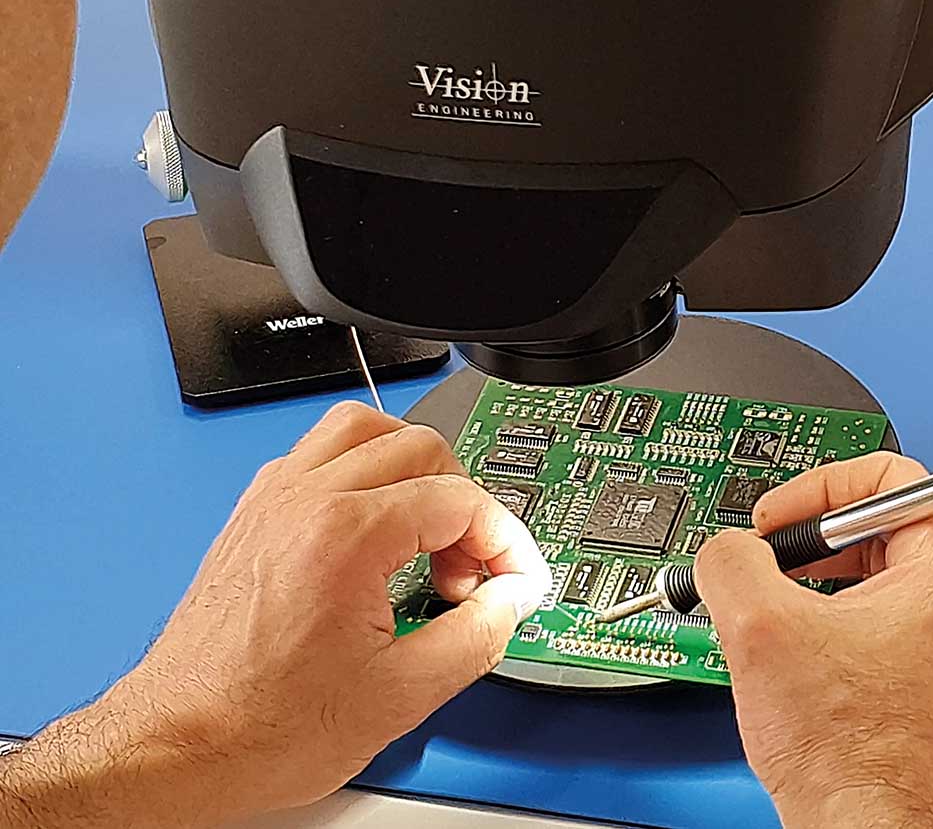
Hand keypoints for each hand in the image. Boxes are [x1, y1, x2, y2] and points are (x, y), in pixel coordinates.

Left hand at [0, 402, 549, 828]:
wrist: (178, 745)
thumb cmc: (261, 727)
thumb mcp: (400, 696)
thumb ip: (477, 636)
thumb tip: (510, 599)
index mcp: (345, 535)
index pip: (459, 500)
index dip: (504, 541)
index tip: (513, 578)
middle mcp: (305, 498)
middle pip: (421, 447)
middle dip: (464, 505)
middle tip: (468, 570)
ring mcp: (274, 497)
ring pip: (365, 428)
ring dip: (412, 467)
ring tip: (428, 527)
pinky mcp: (255, 510)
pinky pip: (319, 451)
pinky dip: (362, 471)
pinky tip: (373, 528)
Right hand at [694, 452, 932, 828]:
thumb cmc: (850, 759)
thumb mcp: (758, 629)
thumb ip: (731, 559)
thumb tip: (726, 549)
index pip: (888, 477)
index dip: (815, 488)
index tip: (779, 520)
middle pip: (881, 529)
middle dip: (811, 546)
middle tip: (767, 569)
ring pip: (881, 581)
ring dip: (821, 588)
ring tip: (779, 620)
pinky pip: (891, 628)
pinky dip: (842, 628)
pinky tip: (804, 659)